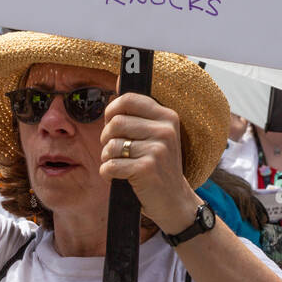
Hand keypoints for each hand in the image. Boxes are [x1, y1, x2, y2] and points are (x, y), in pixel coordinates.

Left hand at [98, 91, 200, 235]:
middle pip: (115, 122)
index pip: (127, 99)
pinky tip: (119, 177)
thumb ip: (139, 112)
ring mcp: (158, 149)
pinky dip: (107, 173)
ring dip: (107, 158)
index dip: (111, 111)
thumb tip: (118, 80)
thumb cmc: (159, 167)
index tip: (112, 124)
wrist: (175, 201)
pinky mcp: (147, 169)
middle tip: (114, 151)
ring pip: (110, 145)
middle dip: (106, 139)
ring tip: (118, 165)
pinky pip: (110, 165)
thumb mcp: (157, 136)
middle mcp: (165, 129)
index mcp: (167, 116)